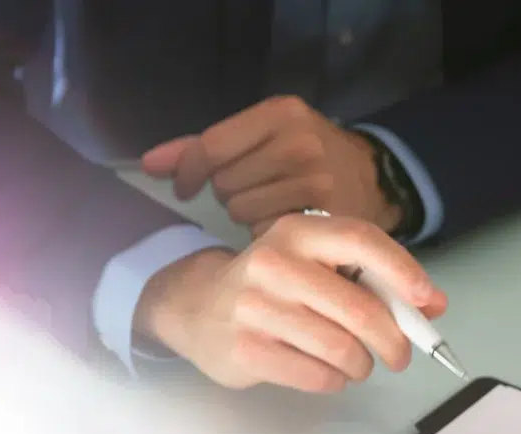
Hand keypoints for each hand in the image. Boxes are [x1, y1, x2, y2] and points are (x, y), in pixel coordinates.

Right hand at [134, 213, 445, 390]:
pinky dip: (334, 381)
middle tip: (400, 355)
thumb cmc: (275, 288)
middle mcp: (274, 262)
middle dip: (393, 341)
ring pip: (341, 349)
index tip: (426, 301)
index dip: (402, 271)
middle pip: (360, 310)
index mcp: (298, 232)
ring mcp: (255, 307)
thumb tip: (434, 306)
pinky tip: (327, 372)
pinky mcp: (245, 349)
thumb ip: (376, 282)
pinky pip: (317, 376)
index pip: (361, 240)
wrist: (197, 307)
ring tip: (356, 363)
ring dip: (361, 365)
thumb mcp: (319, 268)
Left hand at [141, 96, 400, 235]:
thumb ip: (202, 147)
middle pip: (226, 183)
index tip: (186, 188)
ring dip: (245, 216)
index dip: (189, 172)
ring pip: (243, 211)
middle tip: (251, 193)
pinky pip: (267, 233)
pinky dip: (267, 234)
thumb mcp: (261, 135)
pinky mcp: (325, 216)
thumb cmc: (304, 157)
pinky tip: (283, 225)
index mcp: (280, 113)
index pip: (212, 145)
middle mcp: (300, 142)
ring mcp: (316, 180)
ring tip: (268, 208)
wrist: (372, 180)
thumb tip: (148, 165)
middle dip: (229, 193)